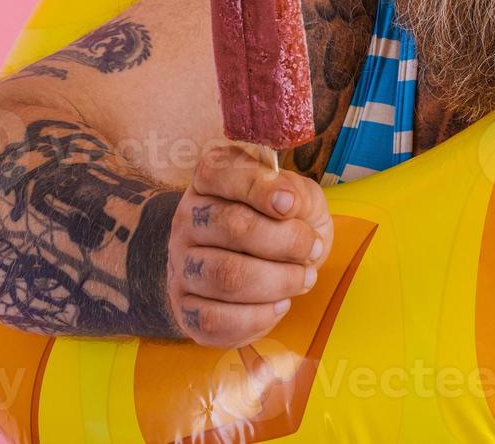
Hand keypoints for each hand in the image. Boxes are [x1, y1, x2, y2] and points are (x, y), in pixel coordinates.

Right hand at [166, 141, 333, 347]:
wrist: (264, 263)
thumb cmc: (281, 221)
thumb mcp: (297, 195)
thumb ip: (296, 193)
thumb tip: (287, 203)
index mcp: (209, 180)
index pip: (219, 174)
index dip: (259, 189)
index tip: (292, 205)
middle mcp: (187, 220)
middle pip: (233, 227)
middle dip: (286, 242)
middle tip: (313, 249)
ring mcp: (181, 265)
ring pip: (226, 276)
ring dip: (278, 281)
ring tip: (304, 278)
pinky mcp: (185, 308)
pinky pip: (214, 320)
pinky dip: (256, 317)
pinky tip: (280, 304)